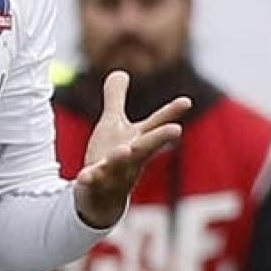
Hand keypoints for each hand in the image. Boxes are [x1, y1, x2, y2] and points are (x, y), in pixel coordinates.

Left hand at [75, 70, 189, 227]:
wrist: (100, 198)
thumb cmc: (112, 157)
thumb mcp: (113, 125)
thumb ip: (116, 99)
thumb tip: (120, 71)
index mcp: (137, 141)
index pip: (156, 125)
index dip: (171, 113)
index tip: (187, 101)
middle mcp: (130, 158)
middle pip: (146, 147)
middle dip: (159, 139)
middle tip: (175, 130)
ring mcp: (114, 173)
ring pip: (121, 166)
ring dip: (123, 158)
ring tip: (125, 150)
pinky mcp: (95, 185)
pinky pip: (92, 183)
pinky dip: (89, 179)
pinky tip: (84, 176)